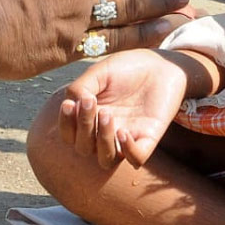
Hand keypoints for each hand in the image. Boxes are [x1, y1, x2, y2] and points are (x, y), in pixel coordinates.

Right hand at [59, 49, 189, 168]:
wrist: (160, 64)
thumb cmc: (127, 68)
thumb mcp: (99, 72)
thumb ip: (80, 87)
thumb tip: (72, 105)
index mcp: (90, 118)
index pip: (69, 135)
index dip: (65, 125)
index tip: (68, 104)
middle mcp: (105, 132)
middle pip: (84, 148)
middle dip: (82, 127)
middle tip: (90, 102)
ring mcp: (126, 137)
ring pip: (106, 160)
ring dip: (102, 140)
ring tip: (107, 114)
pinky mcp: (148, 138)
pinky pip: (136, 159)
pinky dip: (128, 150)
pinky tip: (124, 131)